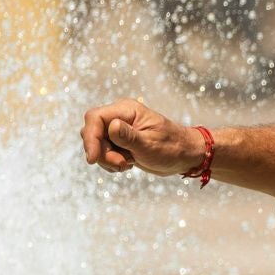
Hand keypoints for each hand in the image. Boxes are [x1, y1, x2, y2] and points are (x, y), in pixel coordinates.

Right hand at [80, 99, 203, 175]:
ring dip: (108, 160)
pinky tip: (128, 164)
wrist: (184, 155)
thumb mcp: (150, 144)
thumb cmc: (172, 148)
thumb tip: (111, 126)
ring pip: (97, 145)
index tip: (92, 159)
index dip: (90, 138)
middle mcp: (119, 117)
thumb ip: (129, 136)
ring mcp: (118, 130)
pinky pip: (104, 153)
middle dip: (102, 153)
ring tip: (128, 164)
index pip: (95, 118)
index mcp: (127, 110)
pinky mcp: (119, 142)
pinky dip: (111, 163)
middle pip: (93, 132)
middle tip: (122, 164)